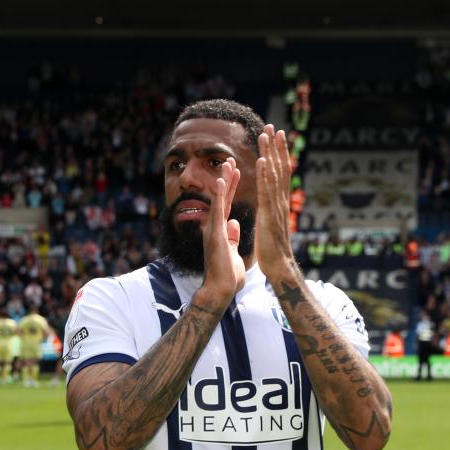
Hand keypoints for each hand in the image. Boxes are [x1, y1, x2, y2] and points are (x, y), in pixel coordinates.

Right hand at [197, 157, 243, 311]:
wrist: (220, 290)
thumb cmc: (227, 276)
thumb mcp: (232, 252)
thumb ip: (232, 237)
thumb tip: (235, 224)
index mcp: (221, 231)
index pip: (227, 204)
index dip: (231, 188)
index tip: (235, 172)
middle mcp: (215, 227)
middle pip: (222, 198)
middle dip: (227, 179)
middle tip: (229, 160)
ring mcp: (213, 229)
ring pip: (219, 200)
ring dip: (223, 181)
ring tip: (227, 163)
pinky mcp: (215, 234)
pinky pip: (217, 211)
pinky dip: (219, 196)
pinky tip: (221, 181)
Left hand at [255, 125, 295, 280]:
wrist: (279, 268)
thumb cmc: (273, 253)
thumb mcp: (269, 228)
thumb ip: (269, 215)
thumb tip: (268, 210)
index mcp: (278, 204)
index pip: (279, 175)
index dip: (277, 156)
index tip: (275, 139)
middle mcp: (280, 201)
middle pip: (280, 169)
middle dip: (277, 147)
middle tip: (274, 127)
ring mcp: (275, 207)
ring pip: (274, 175)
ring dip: (270, 154)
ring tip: (267, 135)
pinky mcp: (269, 215)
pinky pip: (266, 192)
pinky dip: (265, 175)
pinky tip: (263, 160)